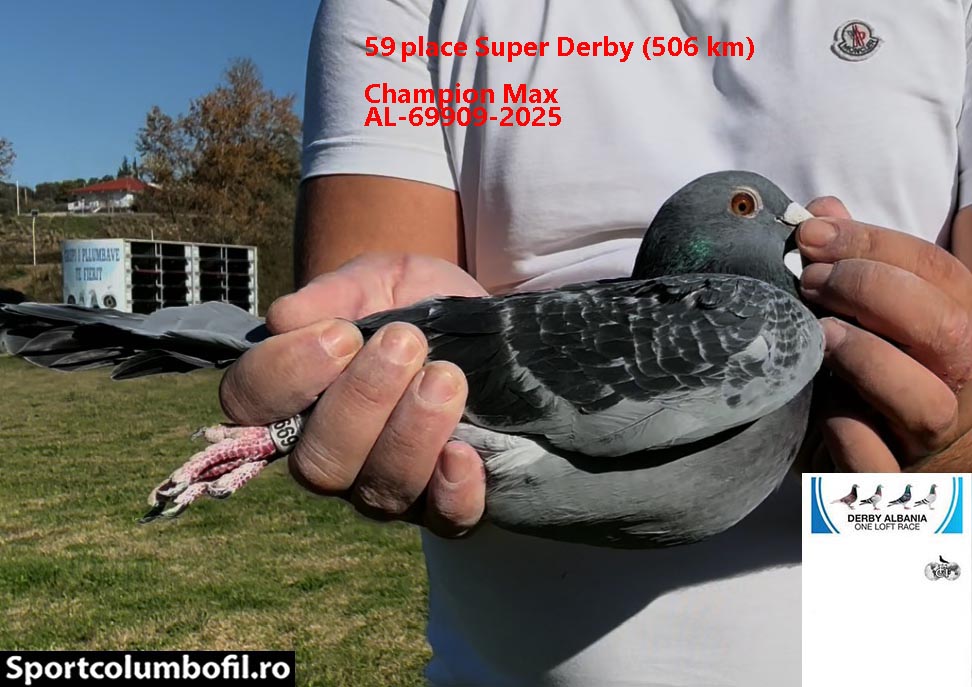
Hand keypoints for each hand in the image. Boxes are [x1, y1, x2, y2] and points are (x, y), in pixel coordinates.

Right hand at [218, 252, 488, 535]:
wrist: (483, 326)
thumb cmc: (414, 303)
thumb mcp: (378, 279)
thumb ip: (336, 293)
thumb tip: (284, 318)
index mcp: (294, 398)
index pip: (249, 405)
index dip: (285, 375)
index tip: (340, 334)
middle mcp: (330, 454)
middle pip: (317, 464)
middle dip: (361, 401)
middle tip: (405, 342)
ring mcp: (384, 486)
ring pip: (378, 493)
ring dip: (411, 432)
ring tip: (445, 376)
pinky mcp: (444, 501)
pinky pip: (443, 521)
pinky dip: (451, 492)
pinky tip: (462, 452)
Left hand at [797, 199, 971, 470]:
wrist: (881, 480)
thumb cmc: (877, 381)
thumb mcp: (882, 318)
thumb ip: (864, 264)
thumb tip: (825, 209)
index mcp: (968, 336)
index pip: (943, 275)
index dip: (875, 243)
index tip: (812, 231)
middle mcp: (964, 389)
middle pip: (949, 331)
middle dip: (871, 288)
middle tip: (810, 278)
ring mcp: (931, 443)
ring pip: (925, 403)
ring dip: (866, 356)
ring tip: (819, 332)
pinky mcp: (889, 489)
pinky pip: (874, 465)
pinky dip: (844, 431)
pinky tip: (818, 404)